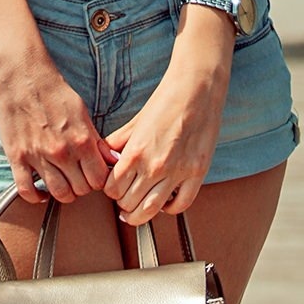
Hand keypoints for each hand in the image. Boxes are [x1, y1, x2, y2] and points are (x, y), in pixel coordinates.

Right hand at [0, 53, 113, 202]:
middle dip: (82, 186)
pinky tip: (41, 193)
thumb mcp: (83, 112)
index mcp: (82, 140)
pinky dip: (36, 197)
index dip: (98, 180)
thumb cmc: (54, 91)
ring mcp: (38, 156)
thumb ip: (96, 140)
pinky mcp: (17, 158)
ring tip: (63, 184)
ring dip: (63, 193)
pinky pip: (27, 190)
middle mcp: (62, 152)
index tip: (93, 175)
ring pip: (58, 194)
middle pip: (81, 190)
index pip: (99, 179)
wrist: (22, 77)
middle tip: (78, 178)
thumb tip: (112, 159)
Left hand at [102, 54, 227, 223]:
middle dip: (123, 203)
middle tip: (125, 197)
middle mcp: (155, 166)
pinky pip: (180, 205)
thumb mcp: (135, 121)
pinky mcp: (197, 173)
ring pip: (151, 211)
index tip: (114, 187)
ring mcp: (177, 172)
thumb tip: (106, 158)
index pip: (113, 189)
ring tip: (137, 210)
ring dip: (140, 214)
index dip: (110, 191)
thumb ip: (118, 143)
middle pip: (129, 204)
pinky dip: (169, 209)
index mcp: (135, 152)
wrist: (197, 89)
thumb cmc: (166, 100)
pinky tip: (164, 202)